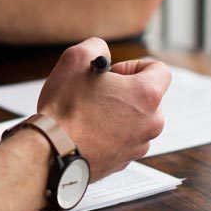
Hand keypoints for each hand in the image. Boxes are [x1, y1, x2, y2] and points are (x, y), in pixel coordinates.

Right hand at [37, 38, 170, 181]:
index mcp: (146, 95)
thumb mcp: (75, 59)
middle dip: (124, 93)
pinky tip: (85, 133)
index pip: (159, 70)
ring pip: (134, 122)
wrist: (51, 152)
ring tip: (87, 115)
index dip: (134, 66)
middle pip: (147, 98)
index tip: (113, 74)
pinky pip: (121, 142)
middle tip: (96, 94)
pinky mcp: (123, 162)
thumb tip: (102, 54)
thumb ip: (96, 47)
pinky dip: (108, 135)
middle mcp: (151, 123)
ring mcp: (138, 146)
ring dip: (116, 115)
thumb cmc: (64, 109)